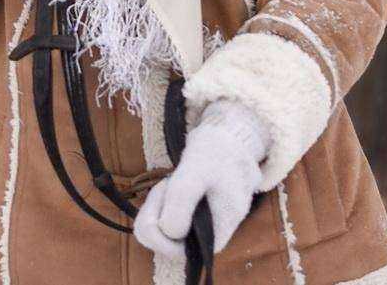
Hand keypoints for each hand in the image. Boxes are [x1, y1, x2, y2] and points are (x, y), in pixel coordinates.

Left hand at [133, 99, 269, 259]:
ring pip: (161, 227)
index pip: (174, 250)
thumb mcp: (196, 171)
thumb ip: (182, 202)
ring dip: (159, 201)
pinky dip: (163, 198)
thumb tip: (169, 231)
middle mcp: (207, 239)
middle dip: (157, 208)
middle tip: (167, 181)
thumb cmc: (217, 152)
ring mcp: (198, 228)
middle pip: (164, 239)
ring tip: (172, 179)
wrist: (229, 136)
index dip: (160, 223)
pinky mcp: (191, 215)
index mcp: (215, 238)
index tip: (166, 189)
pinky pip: (166, 215)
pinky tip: (173, 182)